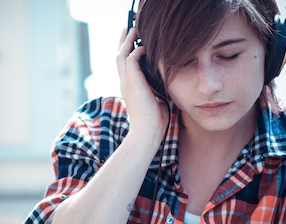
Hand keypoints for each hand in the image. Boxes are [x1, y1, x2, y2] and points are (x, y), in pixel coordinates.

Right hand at [115, 28, 169, 142]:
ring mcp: (126, 82)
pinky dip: (136, 50)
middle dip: (123, 41)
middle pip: (118, 57)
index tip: (132, 43)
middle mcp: (125, 84)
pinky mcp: (132, 82)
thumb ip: (157, 89)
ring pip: (121, 55)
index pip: (125, 67)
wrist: (148, 132)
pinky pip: (130, 59)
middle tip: (128, 28)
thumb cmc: (155, 122)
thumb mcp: (157, 100)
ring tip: (133, 29)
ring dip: (127, 41)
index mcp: (129, 89)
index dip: (127, 53)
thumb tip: (166, 82)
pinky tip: (144, 46)